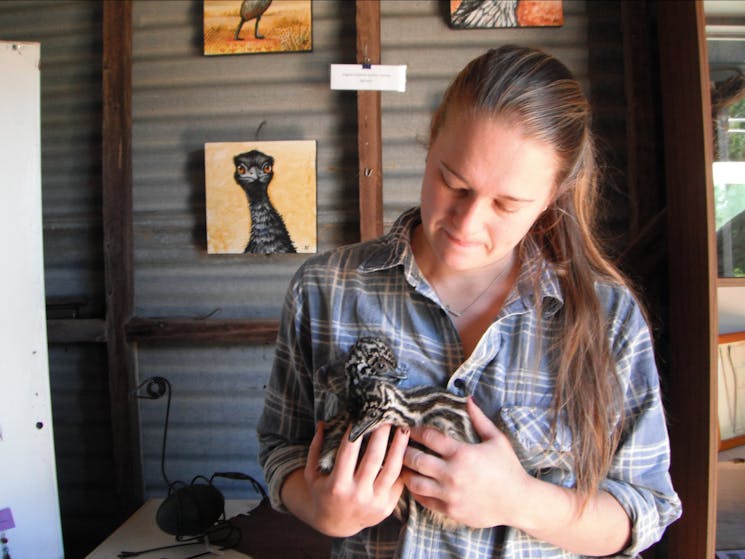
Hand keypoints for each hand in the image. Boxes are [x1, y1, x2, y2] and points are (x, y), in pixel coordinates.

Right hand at [295, 422, 409, 536]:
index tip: (362, 414)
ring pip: (392, 468)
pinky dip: (403, 464)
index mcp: (338, 485)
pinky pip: (398, 481)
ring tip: (403, 429)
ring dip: (399, 446)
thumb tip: (322, 423)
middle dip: (381, 433)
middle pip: (374, 457)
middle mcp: (357, 495)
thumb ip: (315, 448)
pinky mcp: (387, 507)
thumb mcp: (312, 473)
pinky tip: (406, 448)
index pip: (348, 452)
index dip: (356, 431)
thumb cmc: (323, 492)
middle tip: (387, 415)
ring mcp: (374, 502)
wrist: (336, 523)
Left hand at [401, 397, 530, 528]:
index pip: (429, 437)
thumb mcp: (497, 439)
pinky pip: (424, 500)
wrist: (519, 502)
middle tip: (400, 446)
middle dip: (404, 450)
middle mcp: (452, 474)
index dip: (415, 430)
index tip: (408, 427)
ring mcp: (450, 494)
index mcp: (462, 453)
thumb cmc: (508, 468)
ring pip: (415, 482)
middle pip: (415, 459)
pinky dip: (416, 491)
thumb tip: (467, 398)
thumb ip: (479, 419)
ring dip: (406, 472)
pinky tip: (416, 482)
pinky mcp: (450, 509)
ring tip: (403, 465)